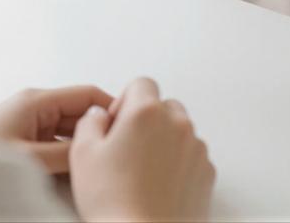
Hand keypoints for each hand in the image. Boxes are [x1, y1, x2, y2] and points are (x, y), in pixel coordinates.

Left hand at [0, 85, 112, 174]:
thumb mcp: (30, 158)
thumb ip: (66, 154)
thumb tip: (97, 152)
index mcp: (37, 100)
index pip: (87, 95)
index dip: (110, 108)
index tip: (129, 127)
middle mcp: (34, 109)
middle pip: (78, 117)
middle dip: (95, 135)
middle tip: (113, 154)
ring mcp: (27, 127)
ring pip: (66, 137)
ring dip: (78, 152)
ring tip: (94, 169)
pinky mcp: (21, 144)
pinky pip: (53, 149)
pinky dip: (64, 162)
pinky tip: (71, 179)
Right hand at [70, 76, 215, 222]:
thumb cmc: (114, 204)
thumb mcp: (83, 155)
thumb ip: (90, 122)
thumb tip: (99, 117)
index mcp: (146, 112)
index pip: (141, 84)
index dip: (124, 102)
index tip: (116, 125)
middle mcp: (177, 124)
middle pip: (163, 105)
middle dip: (147, 121)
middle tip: (128, 149)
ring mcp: (196, 148)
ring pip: (180, 130)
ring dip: (164, 142)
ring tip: (142, 173)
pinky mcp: (207, 172)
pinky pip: (192, 156)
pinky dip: (179, 164)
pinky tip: (159, 186)